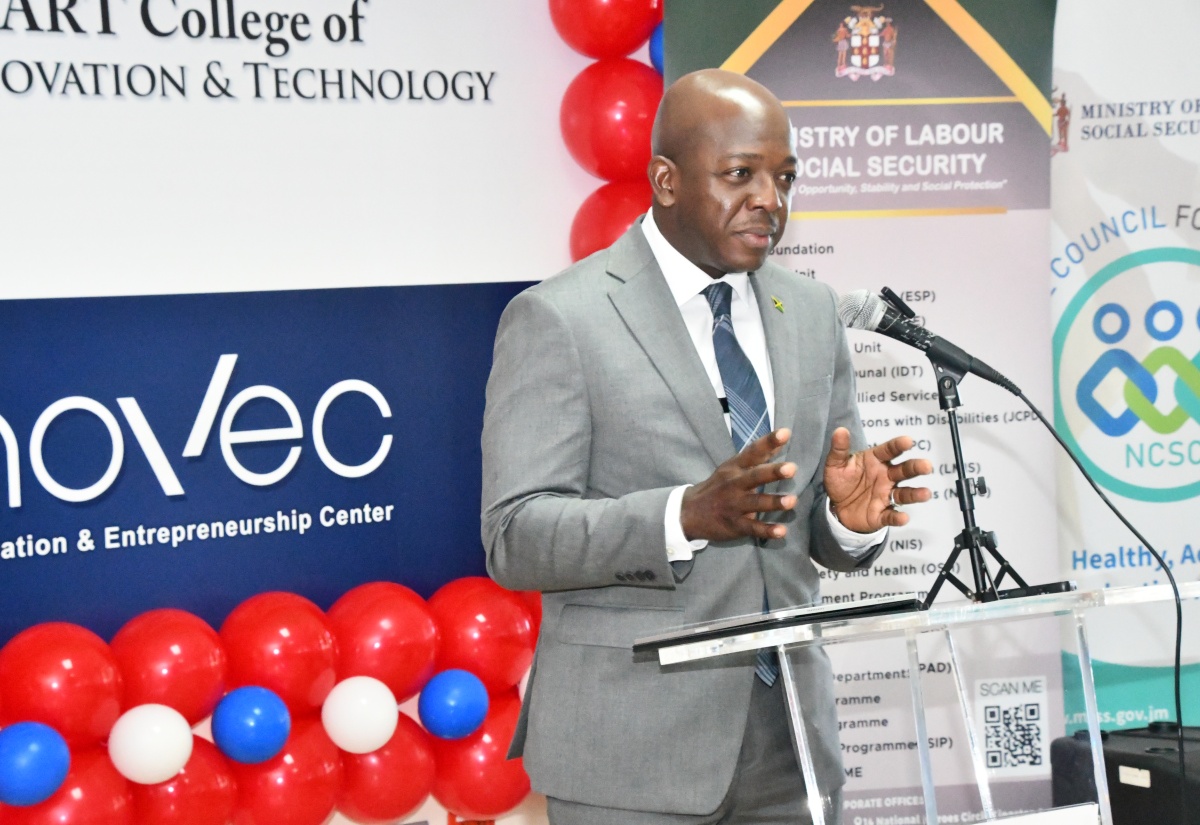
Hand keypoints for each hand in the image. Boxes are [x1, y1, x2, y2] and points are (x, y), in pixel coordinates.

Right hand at [680, 428, 797, 541]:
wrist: (689, 513)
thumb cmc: (718, 487)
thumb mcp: (733, 467)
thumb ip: (759, 455)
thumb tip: (783, 437)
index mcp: (734, 468)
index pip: (753, 452)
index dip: (768, 442)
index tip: (786, 433)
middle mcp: (734, 484)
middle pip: (755, 476)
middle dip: (773, 472)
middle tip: (792, 468)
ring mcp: (734, 505)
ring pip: (756, 503)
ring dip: (773, 502)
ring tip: (792, 501)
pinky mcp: (735, 525)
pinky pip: (753, 528)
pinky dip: (767, 530)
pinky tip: (782, 531)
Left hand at [823, 427, 931, 531]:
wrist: (837, 507)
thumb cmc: (841, 481)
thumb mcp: (835, 464)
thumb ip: (839, 449)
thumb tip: (840, 430)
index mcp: (875, 461)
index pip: (889, 451)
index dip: (898, 445)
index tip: (908, 441)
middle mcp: (886, 477)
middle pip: (903, 471)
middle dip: (915, 468)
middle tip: (926, 466)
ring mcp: (885, 495)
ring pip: (904, 493)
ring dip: (915, 494)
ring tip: (926, 493)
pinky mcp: (882, 514)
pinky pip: (891, 515)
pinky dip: (897, 517)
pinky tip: (903, 518)